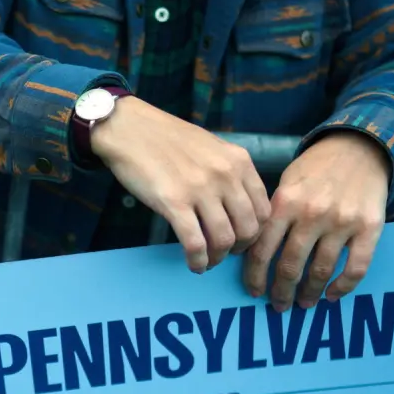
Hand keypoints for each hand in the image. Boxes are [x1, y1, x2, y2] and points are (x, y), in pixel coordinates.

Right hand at [92, 97, 271, 272]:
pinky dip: (197, 260)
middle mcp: (226, 175)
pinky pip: (195, 242)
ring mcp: (200, 189)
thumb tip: (234, 206)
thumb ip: (228, 172)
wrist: (129, 128)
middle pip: (249, 229)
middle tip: (224, 253)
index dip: (256, 233)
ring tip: (207, 261)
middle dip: (239, 249)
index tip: (241, 240)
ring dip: (217, 258)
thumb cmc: (166, 138)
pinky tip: (193, 264)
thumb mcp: (211, 147)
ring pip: (224, 239)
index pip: (264, 209)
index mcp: (239, 161)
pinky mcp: (174, 202)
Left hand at [244, 131, 390, 310]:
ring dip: (309, 292)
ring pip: (320, 270)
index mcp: (285, 202)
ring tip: (304, 303)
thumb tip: (254, 253)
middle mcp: (311, 214)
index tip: (254, 291)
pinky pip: (355, 267)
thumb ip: (273, 216)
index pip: (262, 249)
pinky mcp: (369, 228)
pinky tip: (332, 294)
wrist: (359, 149)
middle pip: (290, 265)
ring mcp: (342, 222)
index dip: (255, 276)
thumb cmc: (315, 169)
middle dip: (281, 291)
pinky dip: (342, 286)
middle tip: (278, 305)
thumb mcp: (285, 184)